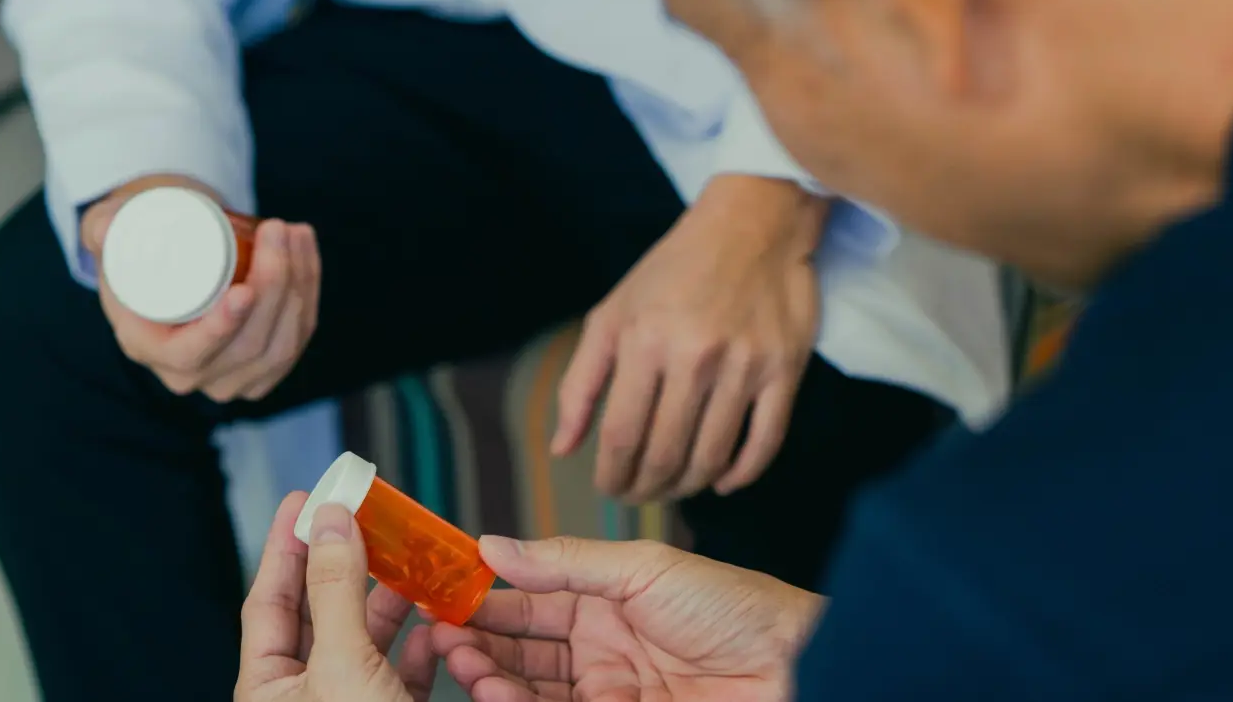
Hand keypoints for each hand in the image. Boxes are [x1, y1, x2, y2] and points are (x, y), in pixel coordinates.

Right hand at [82, 174, 321, 401]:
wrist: (168, 259)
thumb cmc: (137, 244)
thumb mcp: (108, 234)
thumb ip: (102, 226)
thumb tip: (109, 228)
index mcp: (150, 350)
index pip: (191, 355)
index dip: (222, 329)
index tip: (243, 289)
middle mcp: (194, 375)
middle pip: (250, 345)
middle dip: (276, 284)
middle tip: (276, 229)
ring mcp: (236, 376)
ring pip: (283, 342)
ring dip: (299, 284)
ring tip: (294, 232)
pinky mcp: (269, 364)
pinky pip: (299, 336)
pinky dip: (309, 293)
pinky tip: (306, 253)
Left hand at [237, 493, 437, 701]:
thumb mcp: (343, 666)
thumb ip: (336, 592)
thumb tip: (331, 522)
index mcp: (270, 689)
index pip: (269, 602)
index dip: (285, 547)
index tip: (302, 502)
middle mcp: (307, 694)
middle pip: (321, 613)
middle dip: (343, 564)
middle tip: (356, 516)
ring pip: (367, 639)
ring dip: (390, 603)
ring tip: (404, 561)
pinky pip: (404, 671)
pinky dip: (420, 647)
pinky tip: (432, 627)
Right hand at [431, 535, 821, 701]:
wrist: (792, 665)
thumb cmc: (732, 606)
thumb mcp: (641, 568)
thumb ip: (564, 562)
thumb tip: (493, 545)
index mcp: (604, 600)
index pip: (528, 600)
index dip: (482, 598)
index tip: (440, 596)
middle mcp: (600, 647)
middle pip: (521, 649)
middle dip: (477, 642)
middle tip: (441, 637)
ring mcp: (609, 690)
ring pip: (531, 688)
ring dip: (491, 676)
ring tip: (463, 662)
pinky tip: (496, 690)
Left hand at [555, 175, 825, 501]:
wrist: (753, 224)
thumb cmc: (674, 269)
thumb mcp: (613, 313)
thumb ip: (581, 383)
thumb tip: (563, 448)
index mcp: (644, 342)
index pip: (622, 437)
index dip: (613, 477)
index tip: (611, 489)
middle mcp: (693, 357)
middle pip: (666, 454)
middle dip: (647, 488)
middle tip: (641, 494)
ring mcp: (743, 366)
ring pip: (713, 456)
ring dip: (690, 486)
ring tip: (676, 487)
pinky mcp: (784, 370)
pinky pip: (764, 442)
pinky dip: (742, 473)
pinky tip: (723, 481)